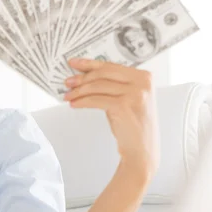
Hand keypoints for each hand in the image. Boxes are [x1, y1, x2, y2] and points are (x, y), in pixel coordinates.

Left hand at [63, 58, 159, 175]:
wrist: (142, 149)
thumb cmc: (132, 124)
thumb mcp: (126, 98)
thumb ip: (113, 85)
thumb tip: (85, 75)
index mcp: (144, 76)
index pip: (111, 66)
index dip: (89, 64)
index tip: (74, 63)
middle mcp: (142, 82)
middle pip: (103, 74)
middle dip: (82, 78)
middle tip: (67, 82)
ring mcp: (135, 93)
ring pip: (97, 87)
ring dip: (79, 91)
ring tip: (68, 96)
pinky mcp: (124, 106)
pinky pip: (96, 100)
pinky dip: (82, 102)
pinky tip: (74, 104)